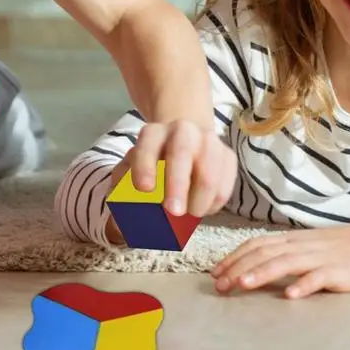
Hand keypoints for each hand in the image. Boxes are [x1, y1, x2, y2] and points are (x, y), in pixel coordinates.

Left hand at [105, 120, 237, 242]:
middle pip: (182, 152)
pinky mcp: (227, 156)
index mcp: (152, 134)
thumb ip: (122, 191)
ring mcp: (208, 141)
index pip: (147, 146)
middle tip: (173, 212)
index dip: (145, 167)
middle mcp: (181, 131)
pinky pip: (226, 183)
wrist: (184, 141)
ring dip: (199, 200)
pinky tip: (202, 208)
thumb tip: (123, 218)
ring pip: (209, 172)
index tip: (144, 189)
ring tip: (190, 215)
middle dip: (178, 184)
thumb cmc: (152, 164)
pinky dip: (214, 202)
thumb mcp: (130, 171)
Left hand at [210, 220, 349, 298]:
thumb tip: (253, 265)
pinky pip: (319, 278)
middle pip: (264, 254)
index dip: (234, 257)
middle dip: (238, 268)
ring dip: (262, 273)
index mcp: (291, 240)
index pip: (256, 244)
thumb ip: (283, 254)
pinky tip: (290, 295)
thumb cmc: (339, 248)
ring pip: (286, 263)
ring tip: (243, 285)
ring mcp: (319, 258)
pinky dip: (303, 285)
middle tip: (219, 285)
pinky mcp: (339, 271)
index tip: (215, 272)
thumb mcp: (307, 247)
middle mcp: (301, 246)